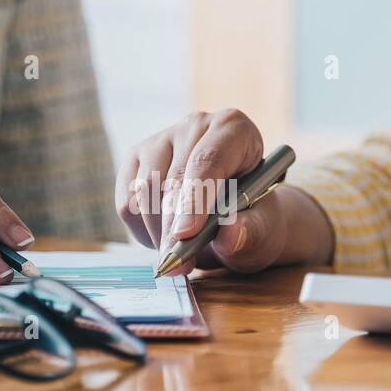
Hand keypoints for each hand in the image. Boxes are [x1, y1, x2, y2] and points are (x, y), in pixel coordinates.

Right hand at [115, 109, 332, 274]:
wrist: (234, 215)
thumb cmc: (253, 218)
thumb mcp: (264, 229)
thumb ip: (252, 232)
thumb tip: (230, 235)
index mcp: (235, 130)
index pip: (208, 160)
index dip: (195, 198)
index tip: (186, 234)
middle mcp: (196, 126)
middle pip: (173, 180)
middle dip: (172, 229)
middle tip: (177, 264)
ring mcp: (161, 139)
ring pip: (144, 193)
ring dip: (157, 232)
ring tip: (180, 248)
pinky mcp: (135, 159)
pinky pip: (126, 203)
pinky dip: (141, 229)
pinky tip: (164, 234)